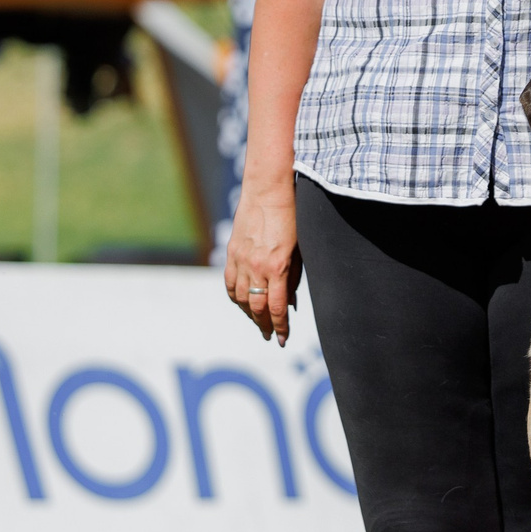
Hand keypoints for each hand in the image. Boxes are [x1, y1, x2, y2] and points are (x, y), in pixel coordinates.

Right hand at [224, 184, 305, 344]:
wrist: (268, 191)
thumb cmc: (292, 218)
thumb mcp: (300, 250)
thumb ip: (294, 278)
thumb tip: (288, 304)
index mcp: (277, 268)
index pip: (276, 308)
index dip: (280, 327)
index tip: (283, 339)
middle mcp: (257, 268)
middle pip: (257, 308)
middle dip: (265, 325)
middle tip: (271, 335)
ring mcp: (241, 260)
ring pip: (242, 299)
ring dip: (250, 314)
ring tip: (259, 322)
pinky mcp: (232, 252)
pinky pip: (230, 283)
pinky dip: (236, 297)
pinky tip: (243, 303)